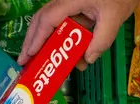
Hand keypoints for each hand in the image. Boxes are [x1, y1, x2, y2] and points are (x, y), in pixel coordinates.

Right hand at [18, 0, 135, 68]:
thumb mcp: (115, 18)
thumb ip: (102, 40)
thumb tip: (87, 60)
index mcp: (71, 0)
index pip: (48, 19)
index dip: (37, 38)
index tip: (30, 55)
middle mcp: (64, 0)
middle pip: (40, 20)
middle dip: (31, 41)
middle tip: (24, 61)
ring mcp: (67, 3)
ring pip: (47, 21)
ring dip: (42, 42)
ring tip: (36, 60)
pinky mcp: (72, 6)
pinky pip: (60, 22)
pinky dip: (58, 39)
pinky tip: (63, 54)